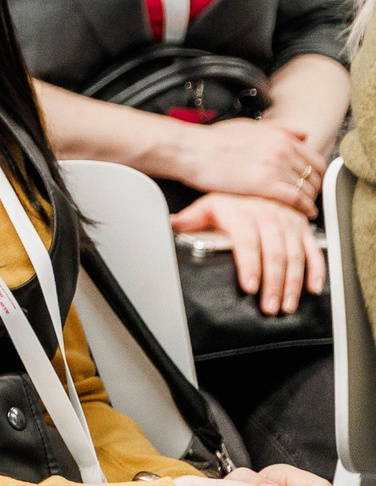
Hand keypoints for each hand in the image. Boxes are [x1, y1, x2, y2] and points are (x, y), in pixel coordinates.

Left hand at [172, 193, 323, 314]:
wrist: (258, 179)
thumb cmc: (230, 198)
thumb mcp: (208, 205)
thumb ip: (189, 220)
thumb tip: (167, 226)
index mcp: (244, 214)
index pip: (248, 243)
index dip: (250, 266)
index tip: (250, 287)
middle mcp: (270, 217)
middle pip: (275, 255)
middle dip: (273, 284)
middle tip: (270, 307)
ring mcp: (290, 223)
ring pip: (295, 257)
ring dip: (293, 284)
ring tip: (287, 306)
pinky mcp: (304, 228)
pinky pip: (314, 251)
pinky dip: (317, 271)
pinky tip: (314, 289)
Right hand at [174, 117, 320, 211]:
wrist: (191, 150)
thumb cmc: (211, 140)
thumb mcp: (248, 126)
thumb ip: (279, 129)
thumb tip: (303, 134)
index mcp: (280, 137)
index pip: (315, 159)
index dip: (317, 175)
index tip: (311, 182)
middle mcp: (282, 150)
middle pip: (315, 175)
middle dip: (314, 189)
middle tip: (308, 198)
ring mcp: (275, 167)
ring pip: (307, 188)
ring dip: (308, 201)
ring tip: (303, 209)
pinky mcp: (265, 184)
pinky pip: (296, 199)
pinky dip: (303, 208)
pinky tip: (302, 214)